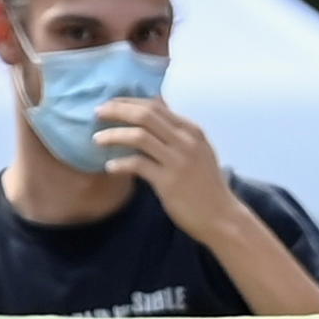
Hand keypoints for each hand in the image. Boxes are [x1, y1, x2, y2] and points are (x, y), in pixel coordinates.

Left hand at [94, 96, 243, 238]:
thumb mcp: (198, 151)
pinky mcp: (169, 182)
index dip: (129, 102)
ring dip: (113, 135)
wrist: (221, 217)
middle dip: (117, 110)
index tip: (111, 104)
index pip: (155, 105)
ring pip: (139, 136)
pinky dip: (120, 164)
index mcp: (191, 130)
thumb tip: (155, 110)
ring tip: (97, 139)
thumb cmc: (206, 186)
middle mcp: (186, 141)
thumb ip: (177, 132)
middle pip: (145, 114)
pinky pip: (137, 165)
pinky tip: (110, 167)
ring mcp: (178, 161)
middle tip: (97, 113)